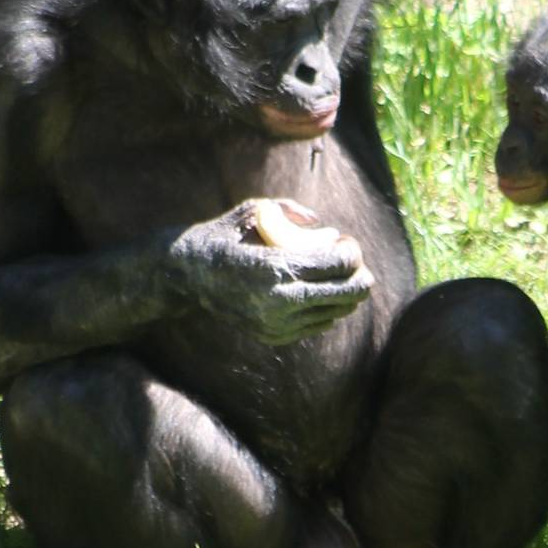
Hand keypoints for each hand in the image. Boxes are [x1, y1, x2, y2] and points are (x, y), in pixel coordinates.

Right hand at [166, 202, 373, 345]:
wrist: (188, 277)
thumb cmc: (225, 236)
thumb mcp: (254, 211)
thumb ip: (291, 211)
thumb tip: (327, 230)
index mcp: (276, 268)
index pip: (338, 264)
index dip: (352, 251)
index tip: (345, 240)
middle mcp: (279, 301)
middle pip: (346, 293)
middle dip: (359, 274)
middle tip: (353, 258)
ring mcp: (277, 324)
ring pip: (337, 311)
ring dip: (346, 290)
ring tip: (336, 271)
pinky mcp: (274, 337)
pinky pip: (319, 323)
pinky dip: (328, 306)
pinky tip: (320, 289)